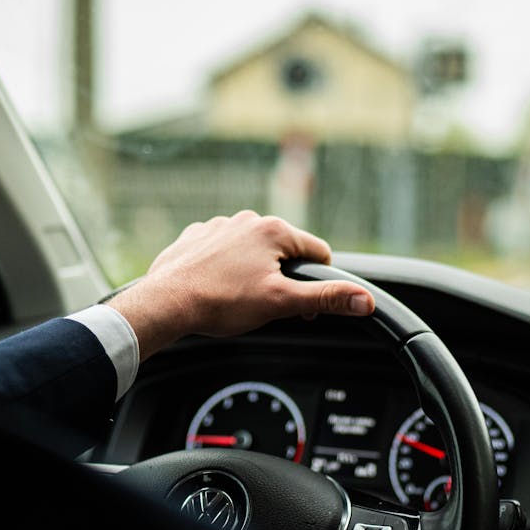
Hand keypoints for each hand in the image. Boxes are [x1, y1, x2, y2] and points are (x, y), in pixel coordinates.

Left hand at [106, 210, 374, 360]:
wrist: (165, 303)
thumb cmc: (220, 302)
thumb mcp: (281, 303)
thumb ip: (326, 299)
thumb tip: (364, 300)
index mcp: (274, 230)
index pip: (319, 253)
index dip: (318, 285)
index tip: (302, 309)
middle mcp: (247, 220)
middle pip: (285, 252)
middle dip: (283, 280)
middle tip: (267, 307)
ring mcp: (219, 226)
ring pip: (253, 252)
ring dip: (254, 273)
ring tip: (237, 300)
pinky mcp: (196, 238)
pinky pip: (223, 252)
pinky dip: (225, 269)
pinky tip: (216, 289)